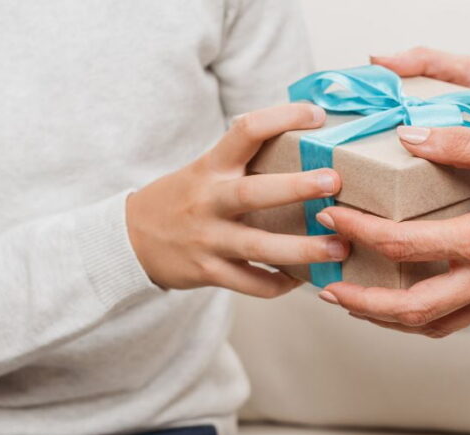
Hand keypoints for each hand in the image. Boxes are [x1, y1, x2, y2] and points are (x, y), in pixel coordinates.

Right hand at [127, 103, 348, 297]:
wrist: (130, 239)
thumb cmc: (183, 199)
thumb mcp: (205, 170)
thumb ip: (245, 161)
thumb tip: (304, 141)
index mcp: (211, 167)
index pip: (246, 131)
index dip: (282, 117)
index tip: (316, 115)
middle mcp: (209, 201)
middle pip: (254, 193)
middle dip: (296, 187)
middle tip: (333, 181)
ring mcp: (208, 239)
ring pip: (259, 247)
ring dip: (303, 249)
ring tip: (339, 247)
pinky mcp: (209, 271)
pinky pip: (251, 283)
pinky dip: (279, 284)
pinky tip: (302, 279)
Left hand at [316, 126, 469, 337]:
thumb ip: (466, 146)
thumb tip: (414, 138)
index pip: (405, 246)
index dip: (360, 232)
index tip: (332, 216)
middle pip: (408, 311)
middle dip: (360, 303)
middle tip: (328, 285)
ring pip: (432, 326)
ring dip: (387, 320)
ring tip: (356, 303)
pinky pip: (456, 323)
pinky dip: (422, 320)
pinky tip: (408, 305)